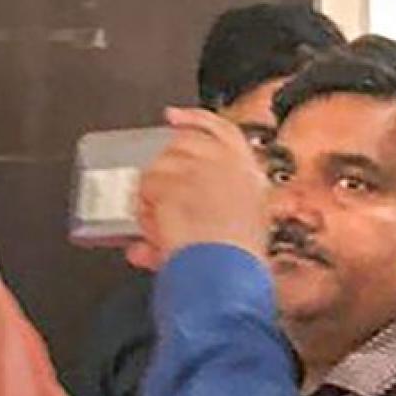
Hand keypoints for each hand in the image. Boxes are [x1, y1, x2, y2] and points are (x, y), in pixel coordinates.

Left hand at [126, 107, 268, 269]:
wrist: (227, 278)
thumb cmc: (238, 265)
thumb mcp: (240, 235)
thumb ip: (214, 218)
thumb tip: (180, 220)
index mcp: (250, 176)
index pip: (224, 131)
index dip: (196, 119)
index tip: (173, 117)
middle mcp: (227, 165)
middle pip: (183, 144)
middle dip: (165, 165)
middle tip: (156, 189)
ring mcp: (198, 171)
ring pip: (159, 170)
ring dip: (153, 198)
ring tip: (161, 228)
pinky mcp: (173, 183)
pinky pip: (146, 188)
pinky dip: (145, 209)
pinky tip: (154, 229)